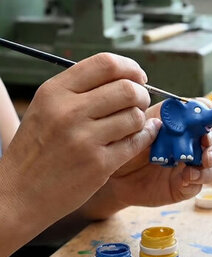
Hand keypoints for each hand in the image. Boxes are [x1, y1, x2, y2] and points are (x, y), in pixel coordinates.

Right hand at [1, 53, 158, 236]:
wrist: (19, 193)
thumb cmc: (36, 150)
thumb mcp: (46, 108)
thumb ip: (80, 91)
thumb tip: (125, 78)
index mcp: (55, 92)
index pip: (106, 63)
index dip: (131, 68)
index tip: (138, 78)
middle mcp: (69, 111)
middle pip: (127, 89)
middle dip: (142, 94)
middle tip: (140, 102)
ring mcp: (85, 139)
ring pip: (135, 116)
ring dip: (142, 118)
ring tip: (134, 123)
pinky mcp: (99, 164)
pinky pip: (136, 142)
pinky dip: (146, 136)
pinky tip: (144, 135)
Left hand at [80, 102, 211, 217]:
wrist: (112, 174)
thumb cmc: (124, 144)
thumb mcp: (135, 128)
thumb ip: (150, 123)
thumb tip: (163, 122)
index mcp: (184, 121)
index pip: (208, 114)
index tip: (205, 129)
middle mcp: (194, 141)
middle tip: (207, 155)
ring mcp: (193, 164)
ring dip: (210, 168)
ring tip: (192, 172)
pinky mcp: (187, 185)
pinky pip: (200, 184)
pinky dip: (197, 181)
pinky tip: (185, 179)